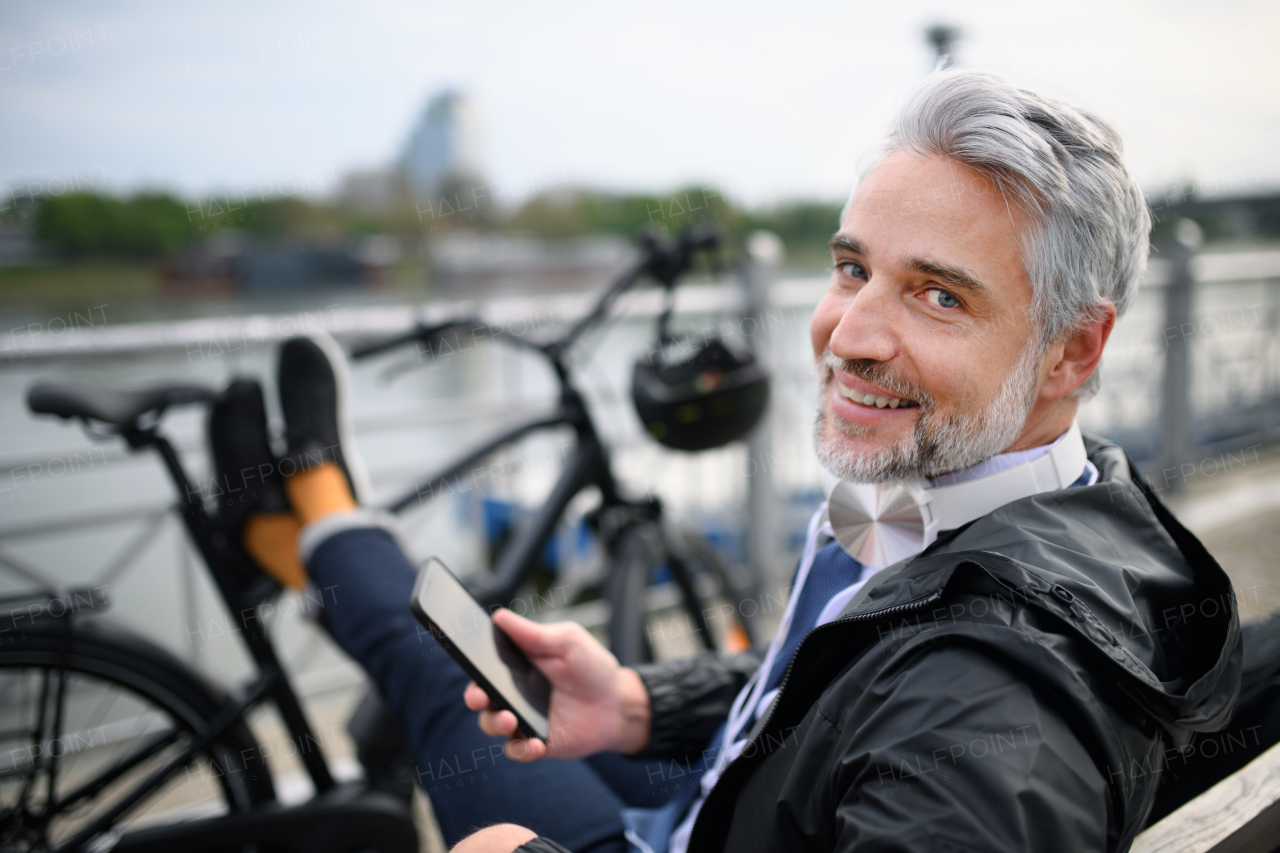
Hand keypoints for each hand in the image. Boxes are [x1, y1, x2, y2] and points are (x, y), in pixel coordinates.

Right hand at [463, 609, 650, 761]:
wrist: (617, 703)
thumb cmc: (592, 667)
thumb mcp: (567, 642)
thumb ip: (534, 634)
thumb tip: (500, 617)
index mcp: (517, 664)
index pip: (485, 664)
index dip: (471, 663)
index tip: (467, 661)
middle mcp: (514, 691)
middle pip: (480, 696)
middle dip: (474, 697)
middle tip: (480, 697)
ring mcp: (523, 717)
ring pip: (492, 724)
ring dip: (494, 723)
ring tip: (510, 720)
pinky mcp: (535, 741)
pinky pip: (516, 749)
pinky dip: (521, 749)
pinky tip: (536, 744)